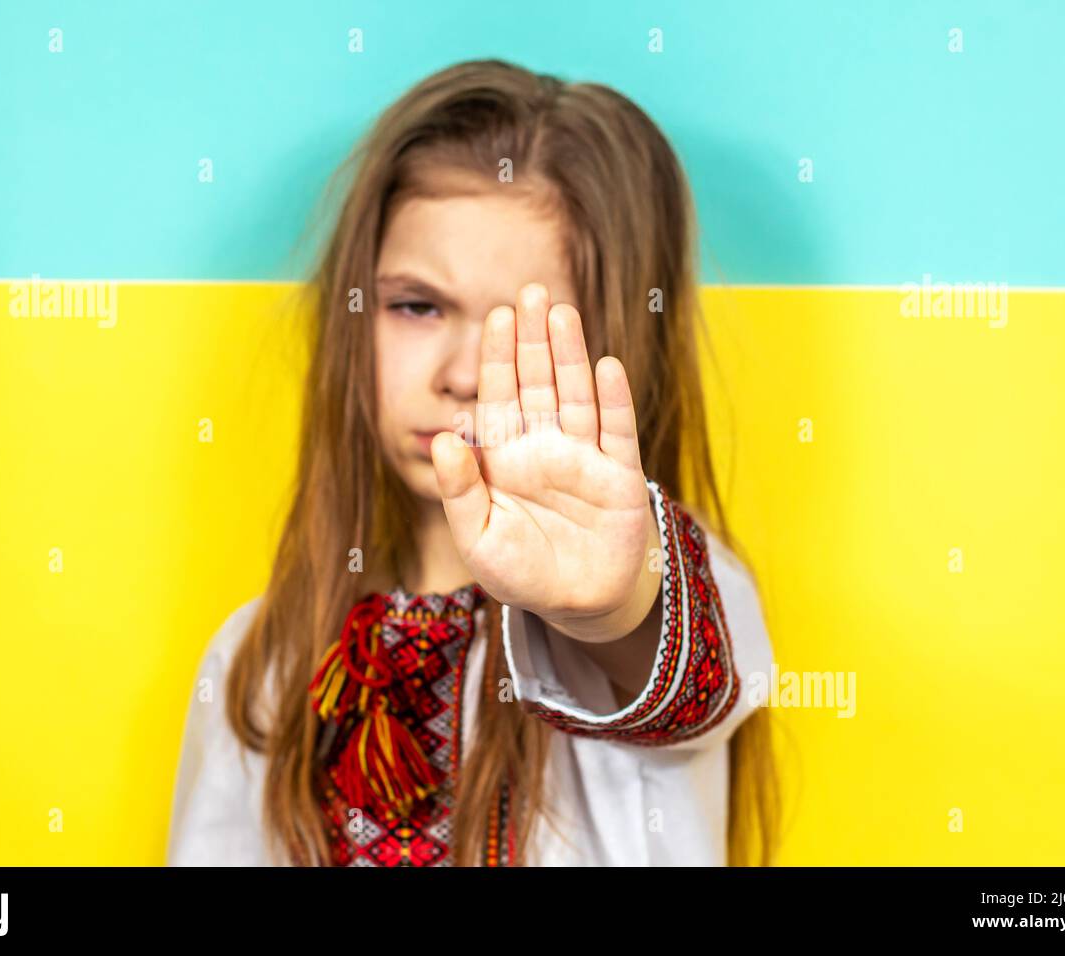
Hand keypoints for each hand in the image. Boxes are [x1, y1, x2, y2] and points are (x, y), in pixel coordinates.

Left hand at [430, 283, 661, 643]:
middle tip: (531, 292)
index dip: (496, 356)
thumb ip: (460, 490)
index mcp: (505, 457)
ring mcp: (584, 457)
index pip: (498, 395)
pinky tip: (606, 367)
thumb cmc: (521, 572)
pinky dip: (613, 400)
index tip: (495, 316)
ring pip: (575, 395)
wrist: (578, 604)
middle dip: (533, 339)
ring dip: (570, 355)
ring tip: (562, 313)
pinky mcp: (620, 477)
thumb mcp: (477, 538)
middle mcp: (544, 447)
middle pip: (538, 381)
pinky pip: (616, 431)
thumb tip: (444, 439)